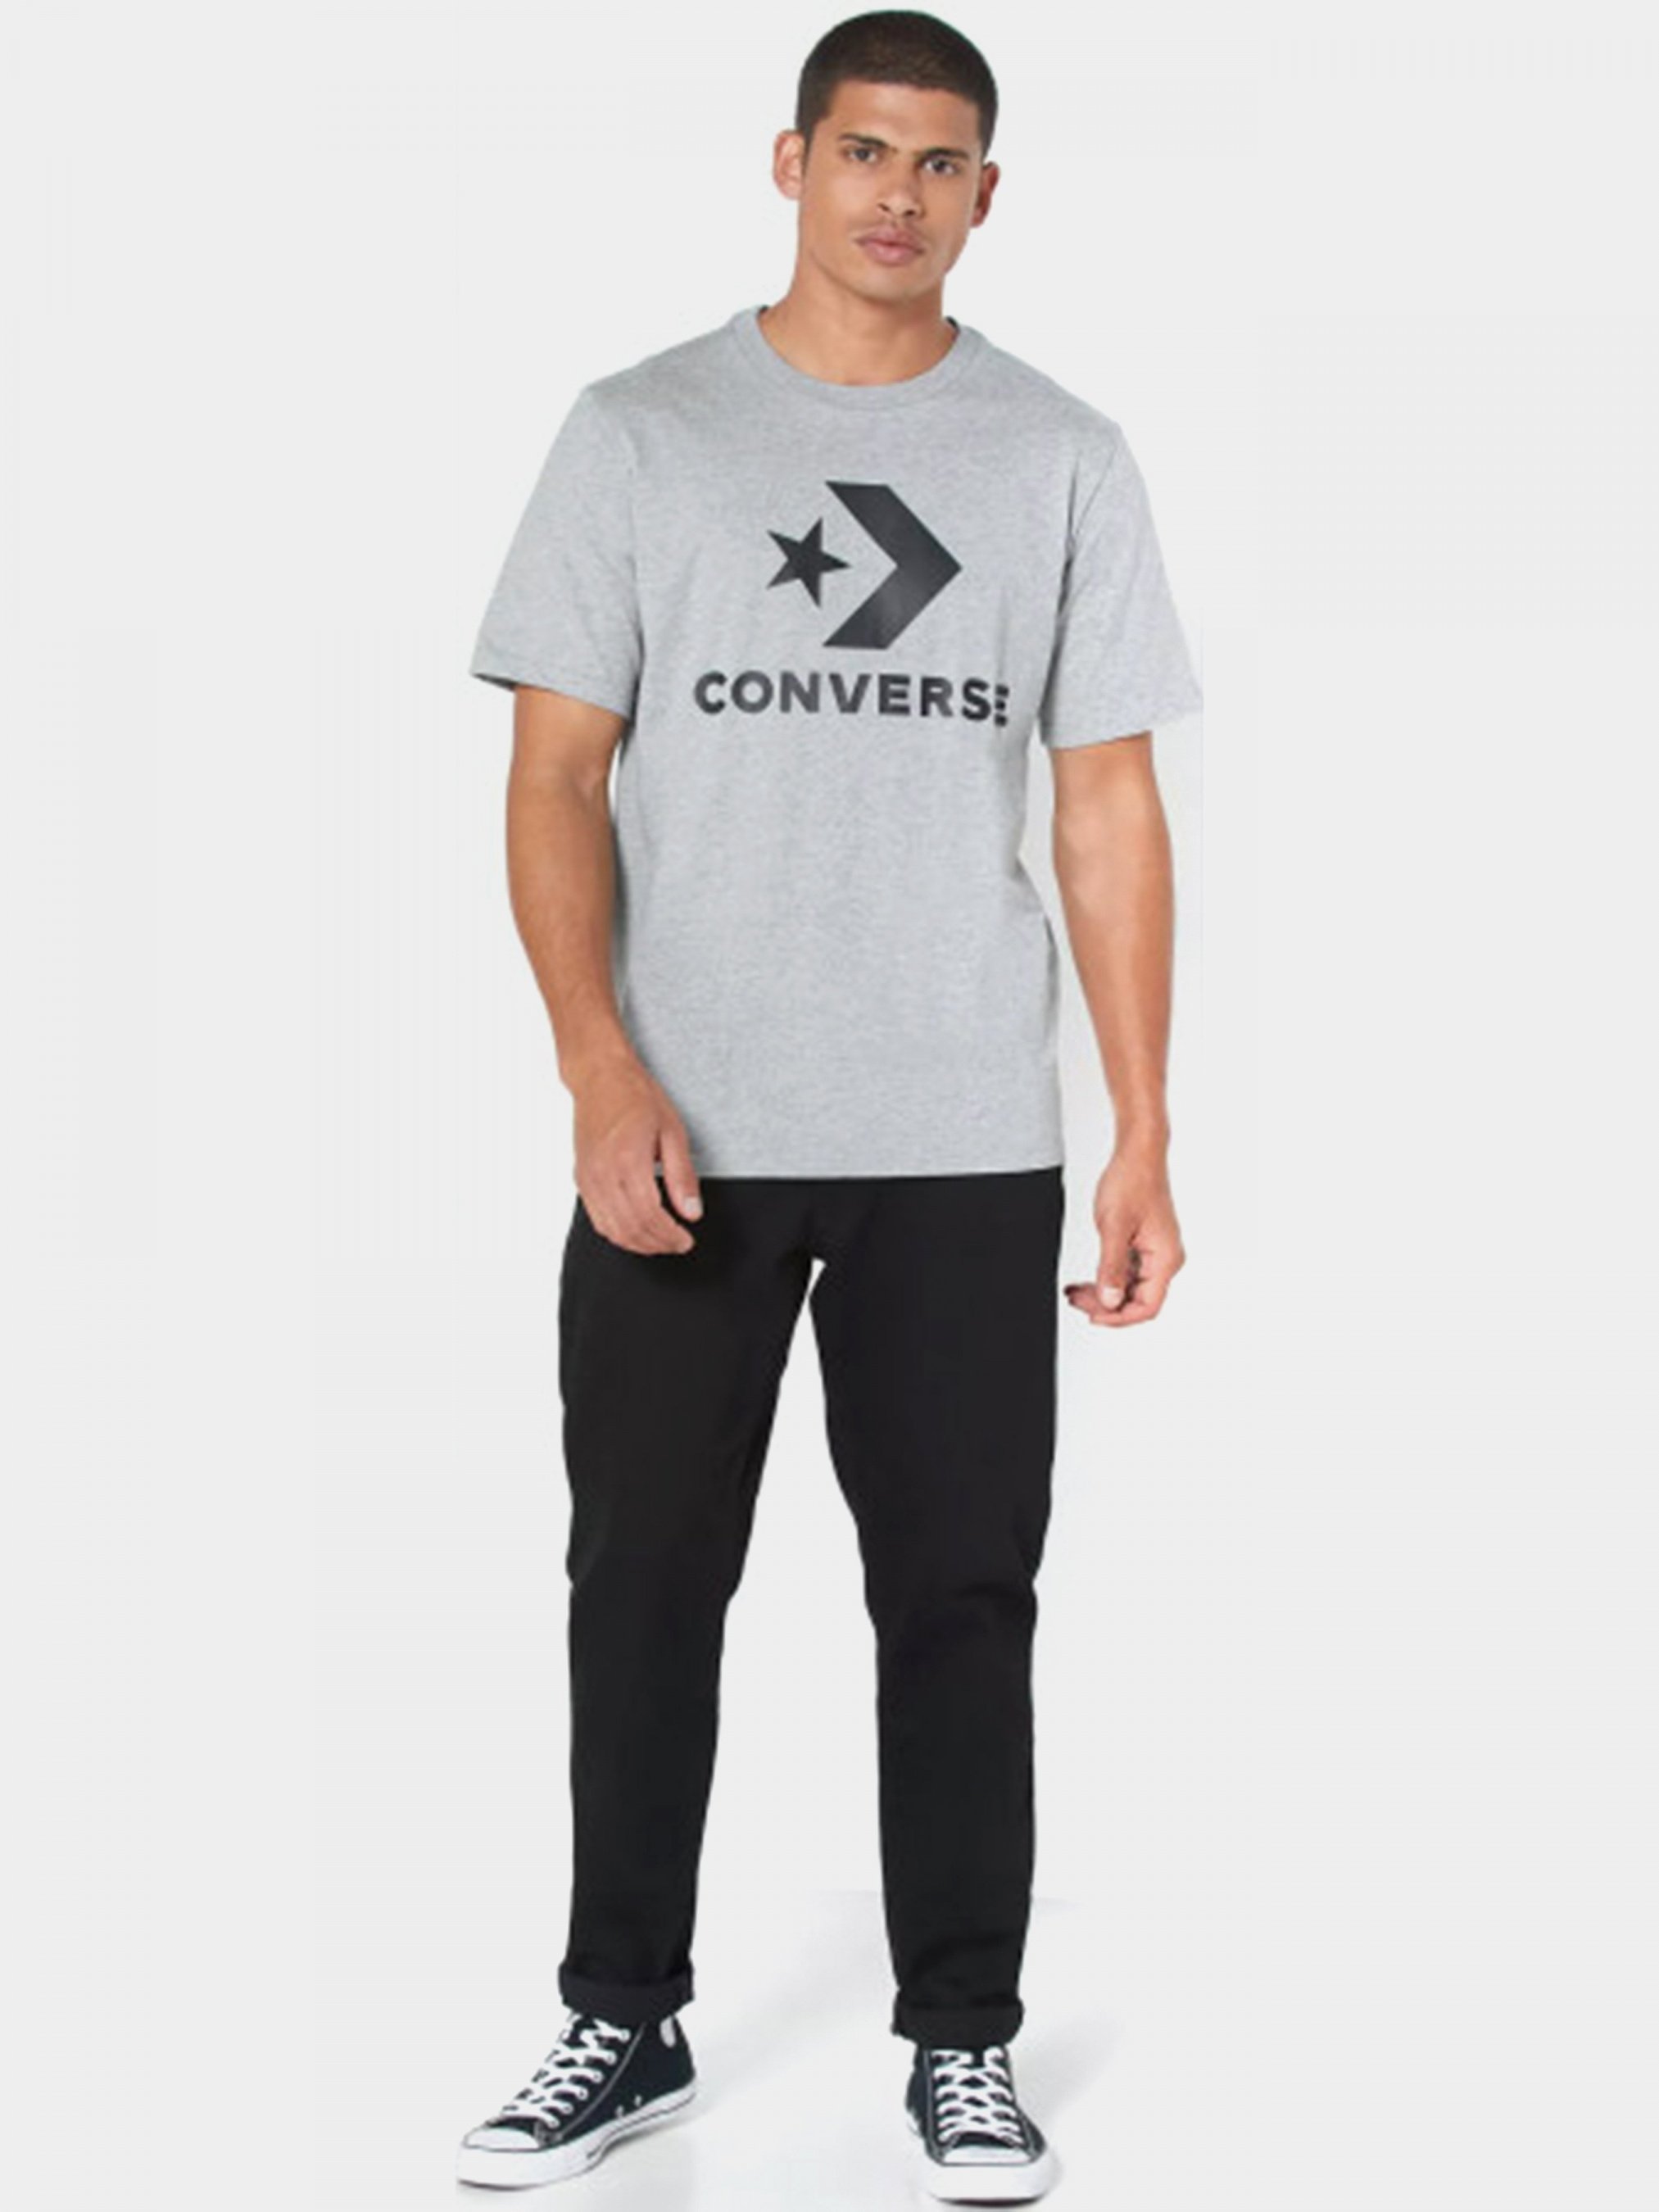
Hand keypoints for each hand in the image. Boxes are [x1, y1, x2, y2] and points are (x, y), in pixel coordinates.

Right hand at [571, 1055, 702, 1253]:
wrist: (600, 1077)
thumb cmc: (635, 1096)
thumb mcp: (672, 1132)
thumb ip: (682, 1176)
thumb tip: (691, 1212)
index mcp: (629, 1161)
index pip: (650, 1216)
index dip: (670, 1236)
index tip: (686, 1240)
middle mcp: (603, 1174)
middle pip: (631, 1229)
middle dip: (657, 1244)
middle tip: (677, 1244)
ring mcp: (588, 1179)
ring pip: (611, 1230)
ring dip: (638, 1244)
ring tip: (660, 1241)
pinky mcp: (581, 1179)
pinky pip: (596, 1219)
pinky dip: (617, 1233)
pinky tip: (636, 1230)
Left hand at [1063, 1146, 1184, 1326]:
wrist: (1137, 1154)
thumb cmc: (1132, 1181)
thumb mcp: (1114, 1228)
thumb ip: (1111, 1268)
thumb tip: (1110, 1301)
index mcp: (1166, 1259)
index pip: (1147, 1306)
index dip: (1119, 1317)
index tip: (1093, 1316)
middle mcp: (1165, 1259)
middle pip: (1136, 1299)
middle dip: (1105, 1304)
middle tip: (1076, 1300)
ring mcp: (1155, 1253)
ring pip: (1129, 1287)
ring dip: (1102, 1292)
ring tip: (1075, 1291)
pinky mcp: (1144, 1245)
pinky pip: (1126, 1271)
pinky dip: (1106, 1277)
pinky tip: (1086, 1279)